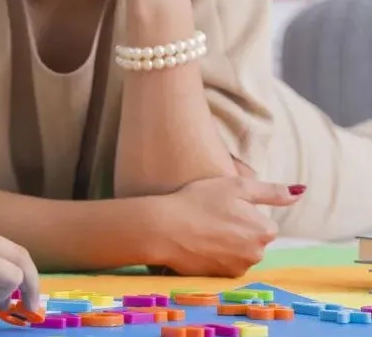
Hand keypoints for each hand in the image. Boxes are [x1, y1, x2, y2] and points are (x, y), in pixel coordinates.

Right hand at [150, 176, 302, 276]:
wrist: (162, 229)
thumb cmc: (197, 201)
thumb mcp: (236, 186)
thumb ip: (272, 191)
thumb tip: (301, 192)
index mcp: (264, 230)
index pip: (263, 222)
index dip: (242, 213)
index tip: (222, 207)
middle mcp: (257, 253)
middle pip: (253, 239)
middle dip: (238, 230)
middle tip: (211, 218)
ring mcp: (239, 267)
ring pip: (240, 252)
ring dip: (228, 244)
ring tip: (203, 230)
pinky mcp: (221, 277)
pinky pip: (226, 264)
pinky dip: (216, 256)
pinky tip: (199, 245)